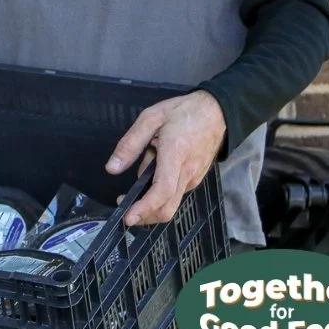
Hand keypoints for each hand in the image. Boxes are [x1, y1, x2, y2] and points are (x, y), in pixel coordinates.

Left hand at [106, 90, 225, 226]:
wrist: (216, 112)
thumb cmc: (183, 112)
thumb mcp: (150, 118)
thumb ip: (130, 144)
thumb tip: (112, 168)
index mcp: (175, 155)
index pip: (162, 191)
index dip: (145, 208)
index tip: (129, 217)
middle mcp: (187, 172)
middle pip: (167, 207)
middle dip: (144, 215)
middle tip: (124, 207)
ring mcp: (193, 178)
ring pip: (170, 201)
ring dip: (151, 198)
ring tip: (144, 166)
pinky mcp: (195, 179)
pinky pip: (175, 192)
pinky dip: (161, 190)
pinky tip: (155, 168)